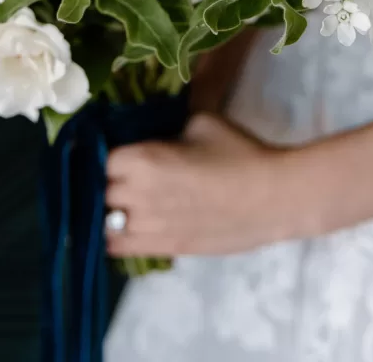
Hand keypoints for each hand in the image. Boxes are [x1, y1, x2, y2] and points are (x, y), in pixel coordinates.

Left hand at [105, 112, 294, 257]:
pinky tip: (123, 226)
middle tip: (120, 171)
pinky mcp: (164, 249)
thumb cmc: (237, 152)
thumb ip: (165, 125)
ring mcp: (149, 227)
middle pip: (99, 190)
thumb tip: (148, 128)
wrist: (273, 197)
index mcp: (144, 159)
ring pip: (104, 223)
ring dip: (109, 210)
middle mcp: (138, 196)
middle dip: (107, 181)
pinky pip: (118, 249)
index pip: (101, 157)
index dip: (106, 152)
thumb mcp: (198, 122)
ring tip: (121, 199)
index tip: (115, 147)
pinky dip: (114, 237)